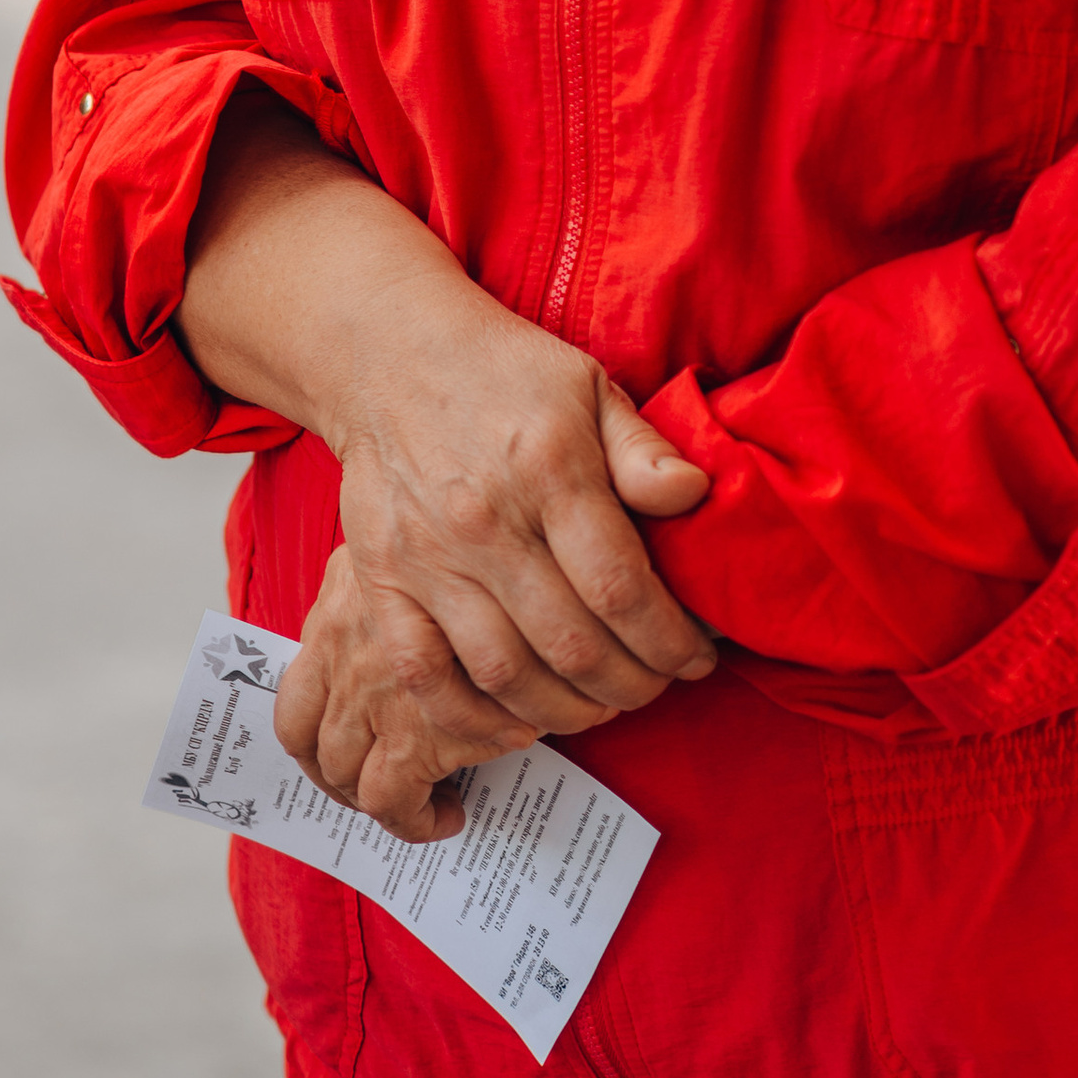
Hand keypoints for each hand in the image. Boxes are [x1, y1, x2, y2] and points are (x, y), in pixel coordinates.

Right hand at [271, 265, 715, 840]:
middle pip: (571, 645)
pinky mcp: (381, 582)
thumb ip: (642, 450)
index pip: (620, 588)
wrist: (389, 355)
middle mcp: (486, 522)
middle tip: (656, 686)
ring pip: (505, 673)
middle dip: (631, 685)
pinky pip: (424, 676)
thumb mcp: (589, 387)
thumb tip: (696, 495)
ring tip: (601, 704)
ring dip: (567, 710)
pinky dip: (472, 719)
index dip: (669, 641)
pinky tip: (518, 722)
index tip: (696, 658)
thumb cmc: (505, 371)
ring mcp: (428, 559)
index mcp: (549, 470)